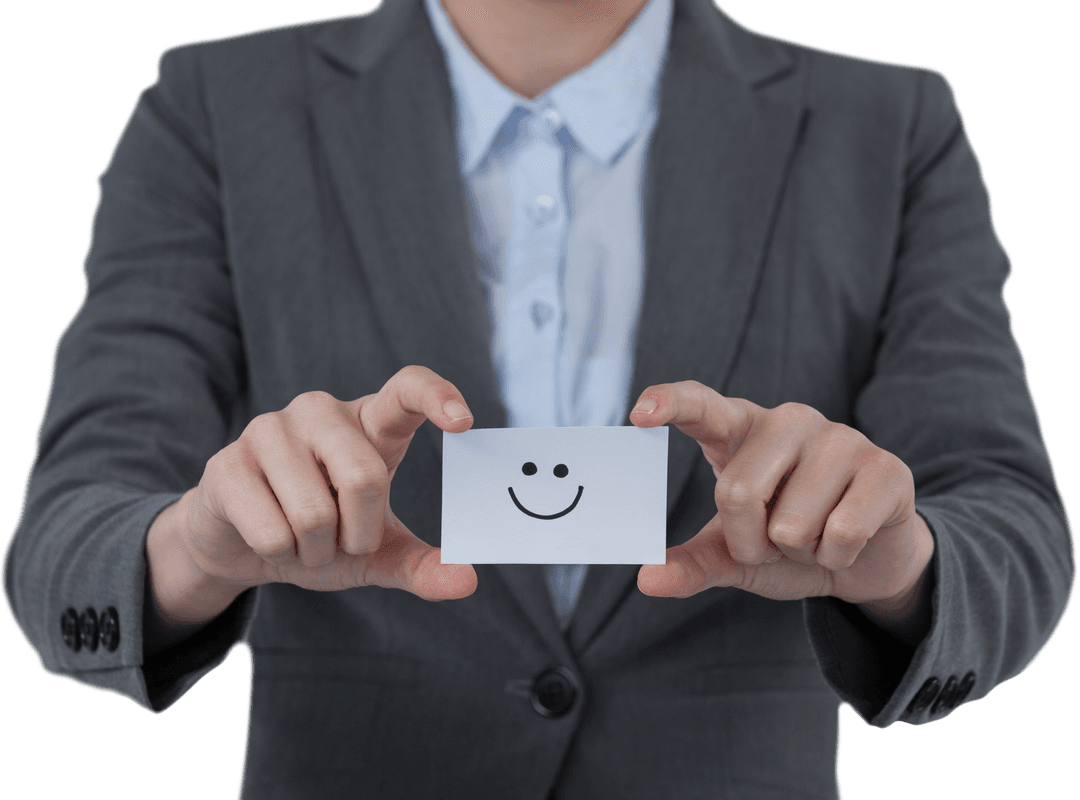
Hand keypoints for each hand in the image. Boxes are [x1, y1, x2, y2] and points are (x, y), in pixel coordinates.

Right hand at [164, 366, 477, 609]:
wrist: (241, 547)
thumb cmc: (321, 535)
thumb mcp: (376, 551)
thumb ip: (420, 564)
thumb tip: (467, 581)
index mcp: (368, 422)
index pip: (407, 388)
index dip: (435, 397)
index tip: (464, 422)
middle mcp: (321, 411)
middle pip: (365, 477)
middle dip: (359, 532)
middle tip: (342, 539)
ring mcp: (269, 430)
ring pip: (315, 513)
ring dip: (316, 550)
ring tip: (302, 538)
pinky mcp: (227, 463)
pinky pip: (272, 533)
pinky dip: (281, 554)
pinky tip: (269, 537)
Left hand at [630, 382, 933, 608]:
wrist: (867, 559)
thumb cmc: (789, 544)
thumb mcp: (734, 555)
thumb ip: (692, 563)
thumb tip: (648, 579)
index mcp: (742, 431)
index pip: (702, 406)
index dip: (671, 404)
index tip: (639, 412)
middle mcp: (789, 421)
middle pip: (736, 492)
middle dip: (750, 540)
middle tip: (776, 539)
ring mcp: (841, 438)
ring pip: (790, 523)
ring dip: (798, 551)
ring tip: (815, 535)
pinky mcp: (886, 467)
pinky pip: (841, 533)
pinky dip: (836, 557)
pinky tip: (848, 541)